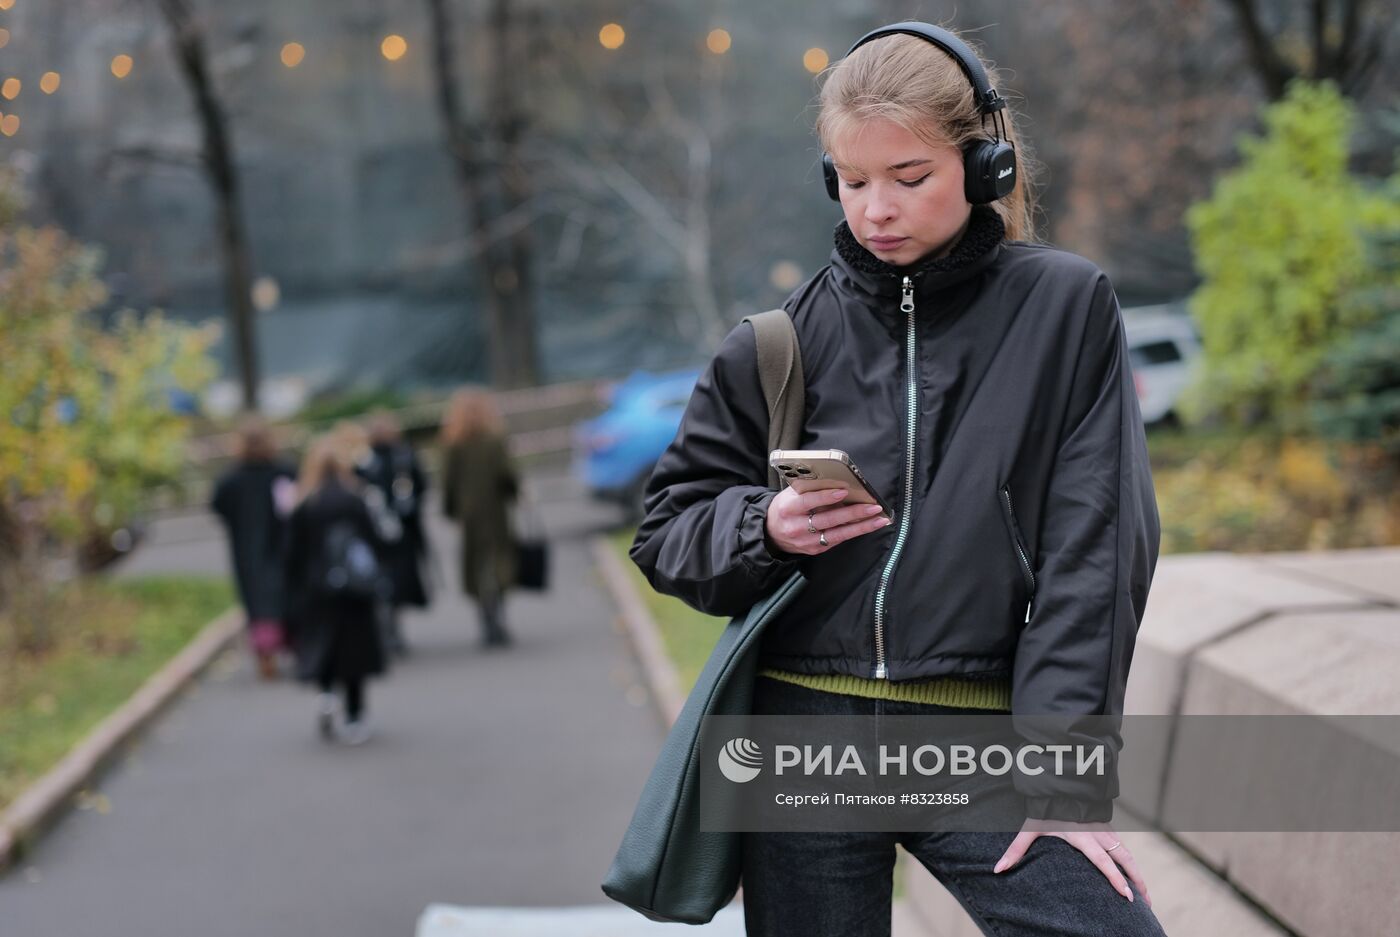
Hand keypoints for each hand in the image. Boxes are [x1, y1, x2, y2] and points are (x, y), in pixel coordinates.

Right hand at [764, 486, 891, 555]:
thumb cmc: (785, 508)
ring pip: (837, 534)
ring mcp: (806, 541)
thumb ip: (809, 489)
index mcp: (788, 509)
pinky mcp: (815, 550)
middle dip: (853, 513)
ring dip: (861, 526)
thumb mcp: (789, 495)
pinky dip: (854, 532)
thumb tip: (837, 483)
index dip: (826, 496)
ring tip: (879, 519)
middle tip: (873, 506)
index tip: (844, 491)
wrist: (771, 534)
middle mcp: (796, 527)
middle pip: (828, 520)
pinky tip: (868, 525)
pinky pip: (837, 540)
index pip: (808, 501)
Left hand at [993, 819, 1150, 906]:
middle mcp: (1098, 835)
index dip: (1115, 878)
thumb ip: (1016, 850)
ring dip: (1138, 874)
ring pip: (1127, 854)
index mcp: (1082, 837)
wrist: (1061, 784)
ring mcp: (1106, 831)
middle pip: (1123, 860)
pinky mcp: (1108, 828)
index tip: (1128, 895)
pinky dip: (1132, 863)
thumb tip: (998, 869)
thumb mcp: (1030, 829)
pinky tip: (1136, 876)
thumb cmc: (1045, 809)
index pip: (1102, 861)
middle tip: (1144, 903)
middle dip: (1136, 881)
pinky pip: (1124, 848)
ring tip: (1145, 896)